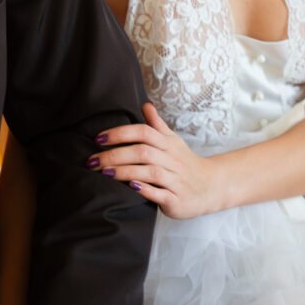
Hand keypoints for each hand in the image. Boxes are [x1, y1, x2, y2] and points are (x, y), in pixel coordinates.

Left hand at [88, 102, 219, 217]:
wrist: (212, 187)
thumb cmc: (186, 163)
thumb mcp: (173, 141)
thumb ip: (157, 125)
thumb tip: (145, 104)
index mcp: (168, 144)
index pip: (144, 132)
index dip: (121, 133)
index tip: (99, 138)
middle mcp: (172, 159)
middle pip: (142, 152)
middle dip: (115, 155)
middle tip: (92, 161)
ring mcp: (175, 180)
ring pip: (149, 172)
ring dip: (125, 172)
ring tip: (105, 173)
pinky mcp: (177, 200)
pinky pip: (160, 193)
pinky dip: (144, 190)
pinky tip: (129, 188)